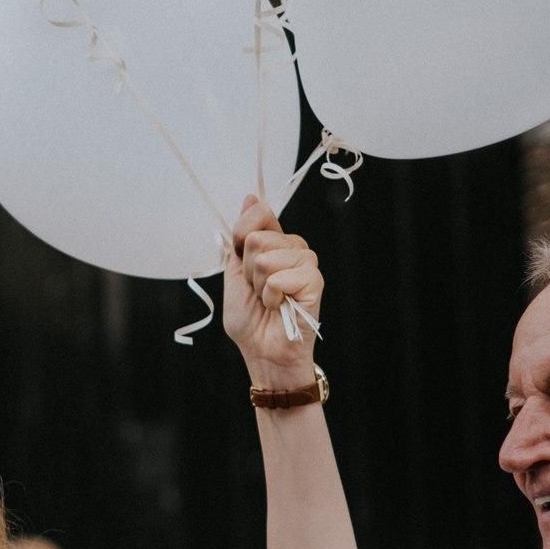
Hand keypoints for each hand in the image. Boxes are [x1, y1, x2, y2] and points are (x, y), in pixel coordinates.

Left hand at [222, 195, 322, 389]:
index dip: (241, 236)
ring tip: (269, 300)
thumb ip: (241, 237)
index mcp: (274, 242)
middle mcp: (293, 248)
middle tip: (257, 290)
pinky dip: (271, 297)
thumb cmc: (250, 319)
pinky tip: (280, 307)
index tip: (240, 260)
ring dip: (259, 285)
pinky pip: (280, 277)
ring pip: (266, 258)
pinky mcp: (315, 280)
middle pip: (257, 238)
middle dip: (247, 270)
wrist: (262, 351)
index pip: (259, 214)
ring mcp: (306, 263)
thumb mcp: (234, 273)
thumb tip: (251, 197)